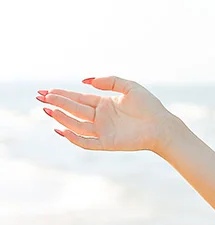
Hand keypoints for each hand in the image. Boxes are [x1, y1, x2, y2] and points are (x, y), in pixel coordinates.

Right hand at [36, 76, 179, 154]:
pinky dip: (74, 137)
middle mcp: (101, 117)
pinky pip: (86, 142)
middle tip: (41, 98)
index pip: (78, 99)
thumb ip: (108, 80)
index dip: (62, 95)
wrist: (162, 125)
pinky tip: (62, 129)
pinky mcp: (107, 143)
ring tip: (49, 110)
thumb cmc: (149, 106)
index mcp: (104, 104)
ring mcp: (103, 130)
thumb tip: (85, 81)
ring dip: (62, 118)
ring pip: (77, 125)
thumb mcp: (129, 87)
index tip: (46, 91)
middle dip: (57, 103)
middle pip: (74, 110)